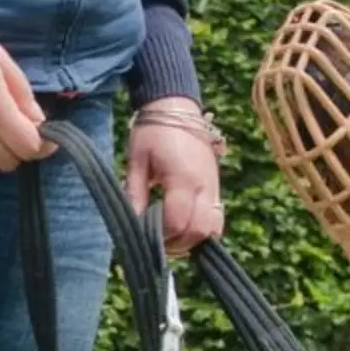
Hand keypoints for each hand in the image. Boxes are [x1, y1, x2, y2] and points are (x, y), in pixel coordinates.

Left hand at [127, 97, 226, 253]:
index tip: (145, 235)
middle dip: (178, 243)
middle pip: (199, 231)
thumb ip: (135, 194)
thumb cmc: (152, 131)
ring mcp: (215, 186)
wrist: (176, 107)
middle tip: (157, 242)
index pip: (178, 222)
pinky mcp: (217, 185)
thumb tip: (132, 224)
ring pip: (213, 228)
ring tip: (170, 237)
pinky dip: (203, 229)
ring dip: (192, 240)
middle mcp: (205, 185)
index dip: (162, 236)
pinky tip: (183, 227)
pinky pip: (217, 217)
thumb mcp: (136, 161)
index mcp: (183, 178)